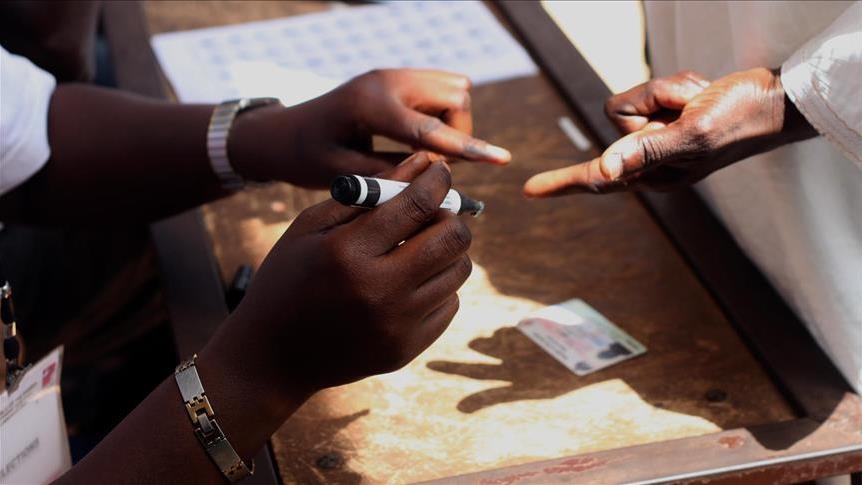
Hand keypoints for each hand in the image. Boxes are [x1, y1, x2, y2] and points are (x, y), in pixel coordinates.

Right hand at [202, 153, 472, 402]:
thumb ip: (368, 192)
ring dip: (447, 250)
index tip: (439, 172)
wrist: (273, 357)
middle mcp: (378, 290)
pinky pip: (450, 303)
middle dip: (450, 215)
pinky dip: (439, 285)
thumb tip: (424, 163)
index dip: (437, 180)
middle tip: (435, 212)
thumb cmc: (288, 279)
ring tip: (421, 246)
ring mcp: (397, 325)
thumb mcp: (312, 226)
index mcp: (348, 252)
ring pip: (459, 271)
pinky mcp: (407, 349)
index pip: (417, 204)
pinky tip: (411, 281)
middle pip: (452, 238)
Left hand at [230, 69, 510, 188]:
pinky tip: (423, 138)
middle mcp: (386, 80)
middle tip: (436, 166)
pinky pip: (441, 87)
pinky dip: (444, 114)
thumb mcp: (346, 177)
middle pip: (455, 96)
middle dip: (459, 134)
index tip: (501, 161)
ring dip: (454, 122)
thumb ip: (395, 178)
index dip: (469, 148)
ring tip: (429, 152)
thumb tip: (440, 182)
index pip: (431, 129)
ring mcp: (392, 74)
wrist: (282, 133)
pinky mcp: (396, 79)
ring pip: (454, 87)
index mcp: (370, 106)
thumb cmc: (307, 158)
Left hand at [523, 68, 816, 195]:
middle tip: (692, 106)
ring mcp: (656, 138)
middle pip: (618, 121)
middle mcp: (649, 159)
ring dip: (667, 91)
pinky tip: (700, 94)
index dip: (563, 182)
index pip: (599, 177)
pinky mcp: (663, 118)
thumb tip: (608, 170)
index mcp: (654, 174)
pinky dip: (675, 84)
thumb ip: (649, 150)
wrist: (773, 99)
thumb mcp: (694, 134)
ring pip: (634, 100)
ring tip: (698, 101)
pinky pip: (650, 90)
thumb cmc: (740, 120)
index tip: (530, 190)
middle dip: (654, 101)